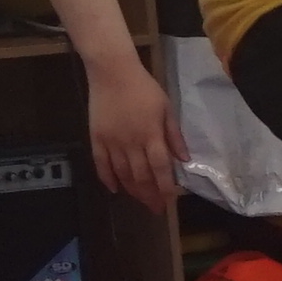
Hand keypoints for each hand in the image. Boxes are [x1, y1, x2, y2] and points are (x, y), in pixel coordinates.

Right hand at [83, 51, 180, 212]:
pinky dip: (107, 178)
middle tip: (156, 208)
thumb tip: (184, 160)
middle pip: (141, 175)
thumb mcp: (167, 108)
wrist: (112, 72)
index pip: (160, 167)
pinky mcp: (96, 137)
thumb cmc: (144, 88)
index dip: (165, 186)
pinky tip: (115, 189)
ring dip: (132, 190)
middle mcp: (131, 141)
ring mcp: (111, 141)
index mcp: (151, 134)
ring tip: (141, 201)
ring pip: (122, 173)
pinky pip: (100, 163)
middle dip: (150, 194)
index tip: (170, 200)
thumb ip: (174, 135)